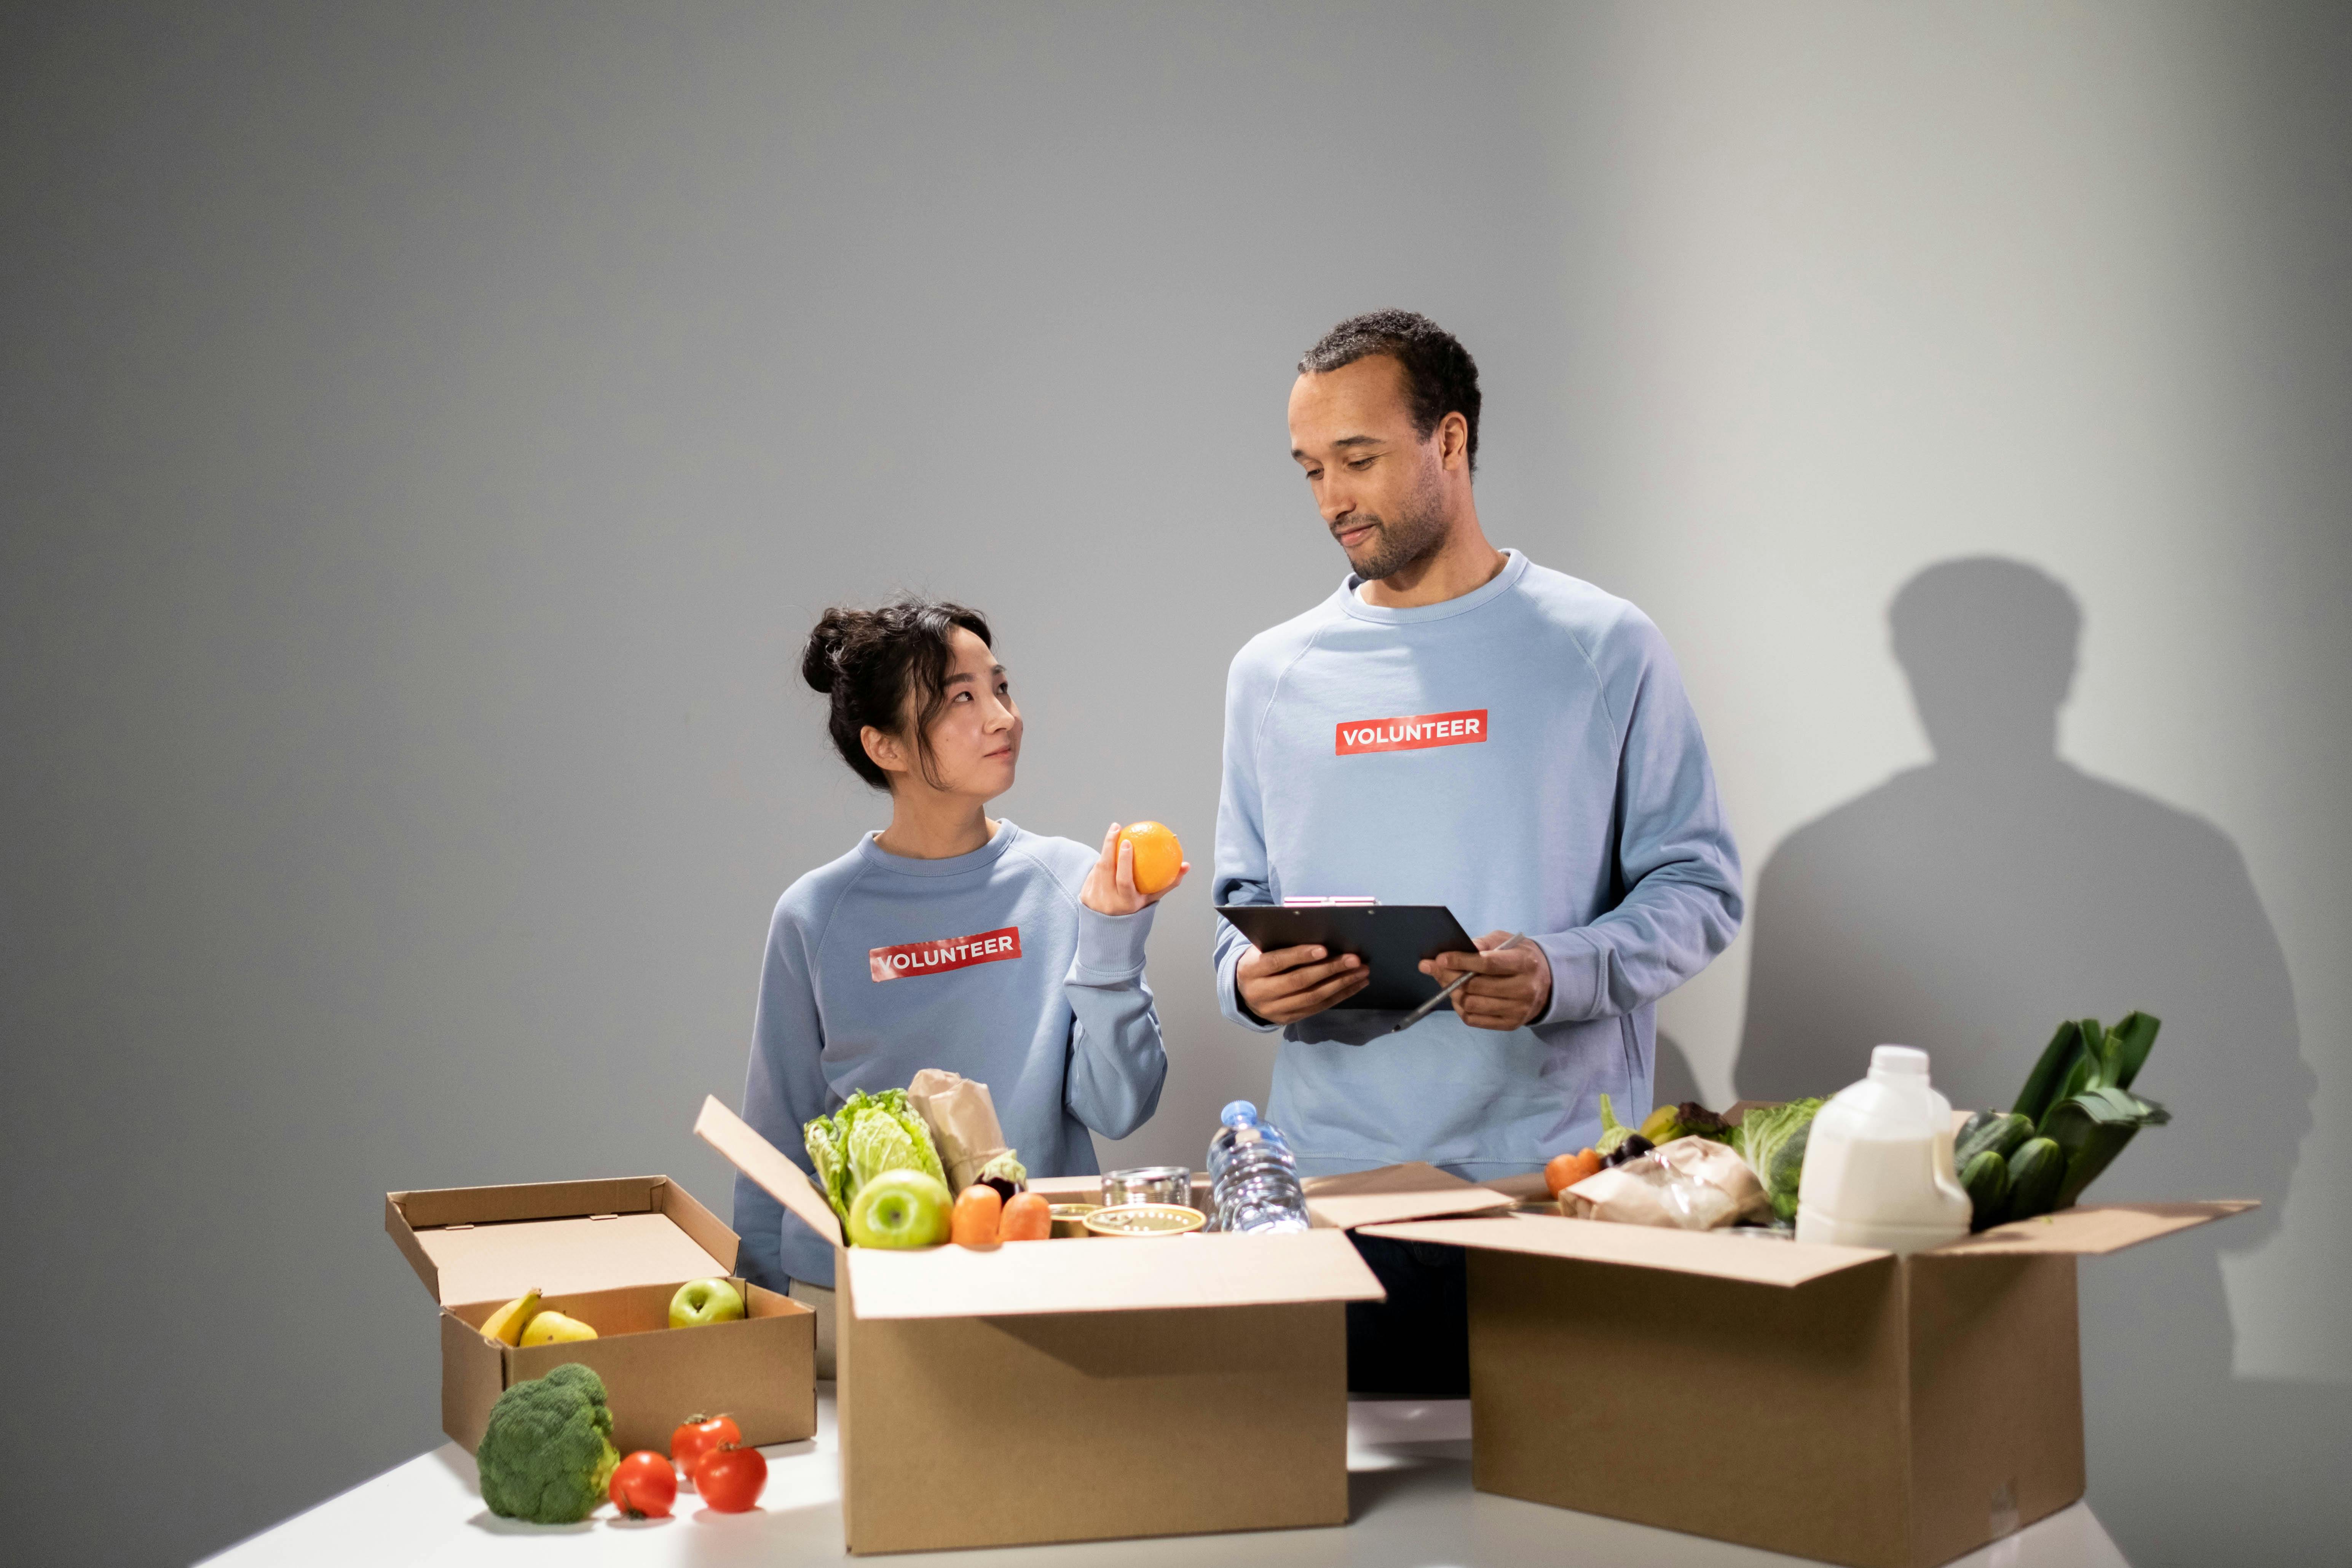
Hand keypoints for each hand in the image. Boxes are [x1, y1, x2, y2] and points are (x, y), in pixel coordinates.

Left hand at [1079, 823, 1188, 915]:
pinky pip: (1093, 872)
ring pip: (1099, 868)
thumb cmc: (1137, 906)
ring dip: (1105, 850)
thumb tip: (1186, 865)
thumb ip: (1169, 882)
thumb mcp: (1152, 898)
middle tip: (1117, 828)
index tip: (1127, 841)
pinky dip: (1101, 861)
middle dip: (1109, 845)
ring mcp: (1094, 898)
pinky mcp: (1085, 895)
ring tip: (1113, 833)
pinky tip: (1107, 850)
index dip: (1124, 861)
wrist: (1109, 927)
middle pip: (1106, 868)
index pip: (1124, 880)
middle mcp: (1109, 902)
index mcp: (1126, 904)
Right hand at [1236, 942, 1367, 1023]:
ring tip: (1361, 972)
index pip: (1276, 962)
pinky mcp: (1288, 1019)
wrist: (1245, 991)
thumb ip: (1282, 943)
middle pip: (1299, 981)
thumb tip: (1320, 935)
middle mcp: (1260, 993)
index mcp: (1251, 970)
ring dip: (1341, 984)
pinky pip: (1317, 1008)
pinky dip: (1339, 995)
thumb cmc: (1260, 961)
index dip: (1300, 955)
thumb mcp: (1262, 949)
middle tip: (1355, 959)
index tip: (1325, 949)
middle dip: (1330, 969)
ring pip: (1312, 997)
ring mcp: (1274, 1010)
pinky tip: (1354, 985)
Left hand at [1420, 931, 1551, 1031]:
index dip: (1461, 961)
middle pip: (1476, 986)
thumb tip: (1452, 954)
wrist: (1547, 983)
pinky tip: (1460, 997)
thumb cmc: (1520, 957)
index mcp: (1525, 963)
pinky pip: (1474, 1020)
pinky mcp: (1511, 1024)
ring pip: (1473, 1004)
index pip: (1488, 964)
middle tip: (1435, 968)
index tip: (1439, 959)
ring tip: (1448, 982)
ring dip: (1454, 993)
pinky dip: (1461, 1008)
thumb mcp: (1506, 941)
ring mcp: (1518, 1009)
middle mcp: (1525, 988)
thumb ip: (1481, 944)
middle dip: (1450, 976)